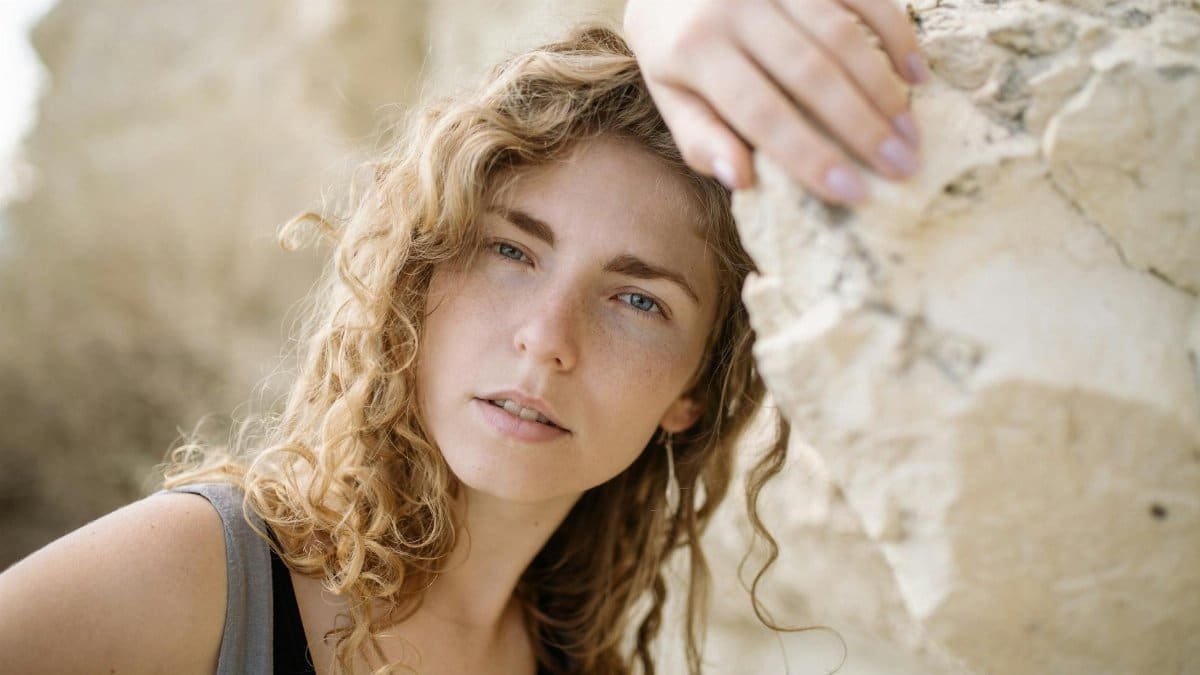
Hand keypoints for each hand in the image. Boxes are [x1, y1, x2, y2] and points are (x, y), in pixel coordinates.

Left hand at [624, 0, 927, 203]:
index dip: (809, 155)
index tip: (853, 194)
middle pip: (811, 75)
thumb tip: (742, 181)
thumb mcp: (670, 93)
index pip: (761, 113)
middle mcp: (736, 7)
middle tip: (903, 169)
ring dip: (883, 88)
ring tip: (911, 137)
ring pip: (841, 35)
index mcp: (695, 50)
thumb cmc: (677, 44)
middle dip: (862, 127)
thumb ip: (700, 138)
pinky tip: (918, 75)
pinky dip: (895, 33)